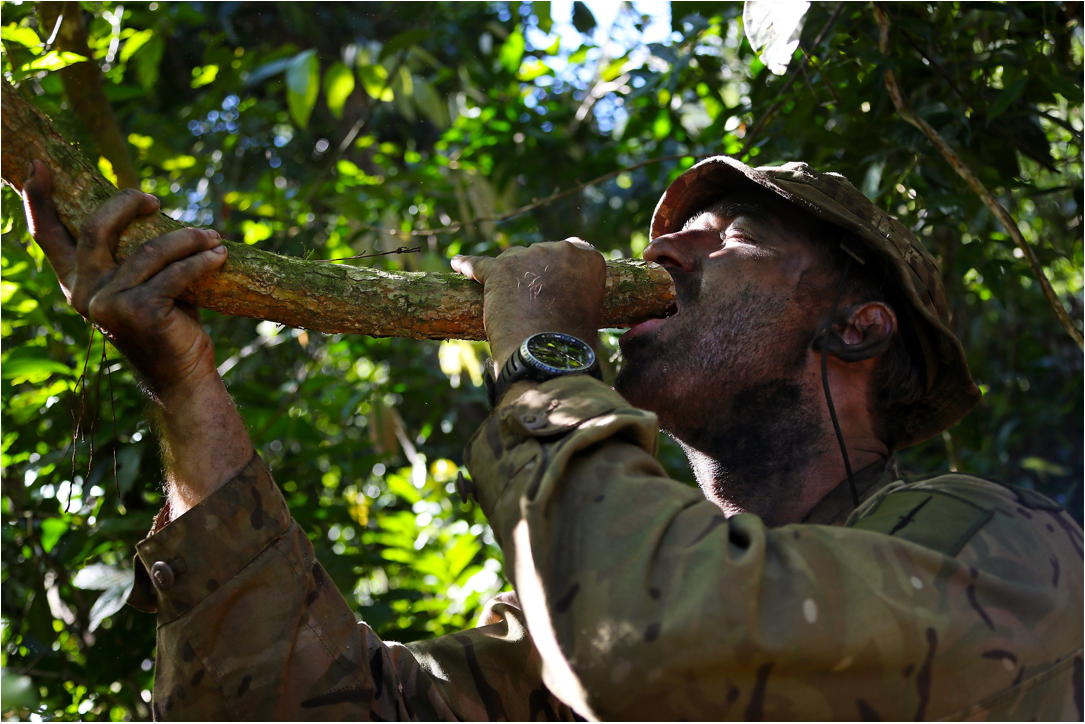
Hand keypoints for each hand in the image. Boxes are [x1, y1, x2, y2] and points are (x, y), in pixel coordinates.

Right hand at [21, 160, 226, 401]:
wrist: (183, 375)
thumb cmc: (167, 324)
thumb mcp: (141, 285)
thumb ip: (131, 255)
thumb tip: (145, 205)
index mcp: (76, 284)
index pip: (48, 236)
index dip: (40, 198)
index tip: (39, 164)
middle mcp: (84, 293)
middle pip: (97, 228)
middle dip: (127, 203)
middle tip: (154, 199)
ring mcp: (108, 304)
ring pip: (149, 250)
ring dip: (188, 238)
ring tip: (212, 236)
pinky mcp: (139, 312)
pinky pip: (176, 273)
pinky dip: (202, 261)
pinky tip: (220, 255)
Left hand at [451, 239, 605, 369]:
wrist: (546, 356)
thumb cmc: (570, 343)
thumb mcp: (587, 310)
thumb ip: (575, 291)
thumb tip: (559, 295)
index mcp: (587, 259)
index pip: (572, 249)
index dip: (560, 267)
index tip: (555, 278)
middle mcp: (559, 251)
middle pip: (539, 254)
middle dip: (533, 271)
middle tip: (530, 299)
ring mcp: (527, 258)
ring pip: (511, 258)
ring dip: (508, 275)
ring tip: (505, 300)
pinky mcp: (499, 270)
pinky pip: (478, 264)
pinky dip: (468, 266)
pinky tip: (458, 264)